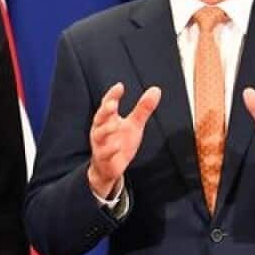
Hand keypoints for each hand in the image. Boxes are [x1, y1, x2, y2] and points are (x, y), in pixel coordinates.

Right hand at [88, 82, 161, 196]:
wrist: (109, 167)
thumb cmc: (120, 142)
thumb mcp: (134, 125)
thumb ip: (143, 109)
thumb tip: (156, 89)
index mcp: (108, 119)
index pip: (107, 104)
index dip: (112, 95)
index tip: (120, 86)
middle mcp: (101, 129)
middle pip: (99, 117)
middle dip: (105, 111)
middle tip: (113, 104)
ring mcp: (100, 144)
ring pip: (99, 135)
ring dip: (106, 130)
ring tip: (116, 125)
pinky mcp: (103, 158)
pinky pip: (104, 153)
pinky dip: (110, 149)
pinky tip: (117, 146)